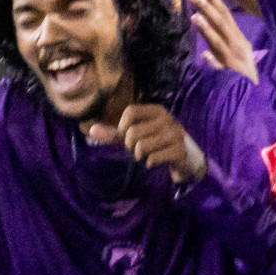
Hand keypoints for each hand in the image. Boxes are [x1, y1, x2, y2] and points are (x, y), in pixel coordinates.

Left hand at [86, 104, 206, 183]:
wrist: (185, 158)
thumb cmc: (156, 143)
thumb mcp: (135, 136)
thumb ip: (114, 133)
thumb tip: (90, 130)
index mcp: (157, 110)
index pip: (131, 112)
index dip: (122, 127)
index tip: (127, 135)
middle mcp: (167, 119)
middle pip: (133, 132)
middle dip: (130, 146)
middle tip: (138, 149)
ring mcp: (175, 135)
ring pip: (142, 146)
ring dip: (139, 156)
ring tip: (146, 156)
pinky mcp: (180, 150)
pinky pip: (153, 158)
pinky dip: (149, 163)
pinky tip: (155, 161)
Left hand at [188, 0, 259, 82]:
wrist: (256, 91)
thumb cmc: (240, 68)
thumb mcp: (228, 48)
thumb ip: (214, 36)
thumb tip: (198, 18)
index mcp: (236, 36)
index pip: (224, 13)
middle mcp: (237, 44)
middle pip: (222, 22)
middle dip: (208, 6)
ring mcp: (234, 58)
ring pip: (220, 41)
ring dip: (208, 29)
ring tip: (195, 16)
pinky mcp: (232, 73)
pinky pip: (221, 67)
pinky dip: (214, 61)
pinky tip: (205, 55)